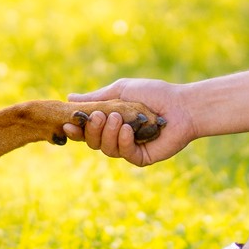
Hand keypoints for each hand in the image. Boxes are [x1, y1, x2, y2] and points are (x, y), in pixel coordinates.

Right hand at [65, 78, 195, 165]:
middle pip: (93, 142)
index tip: (67, 124)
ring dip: (108, 133)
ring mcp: (129, 149)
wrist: (182, 105)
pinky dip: (123, 141)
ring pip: (107, 149)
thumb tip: (69, 98)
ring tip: (118, 118)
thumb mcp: (121, 91)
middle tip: (99, 116)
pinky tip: (127, 130)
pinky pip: (125, 154)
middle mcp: (117, 138)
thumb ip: (97, 98)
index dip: (75, 130)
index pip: (87, 131)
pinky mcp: (142, 158)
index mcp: (111, 123)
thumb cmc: (154, 94)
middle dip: (92, 130)